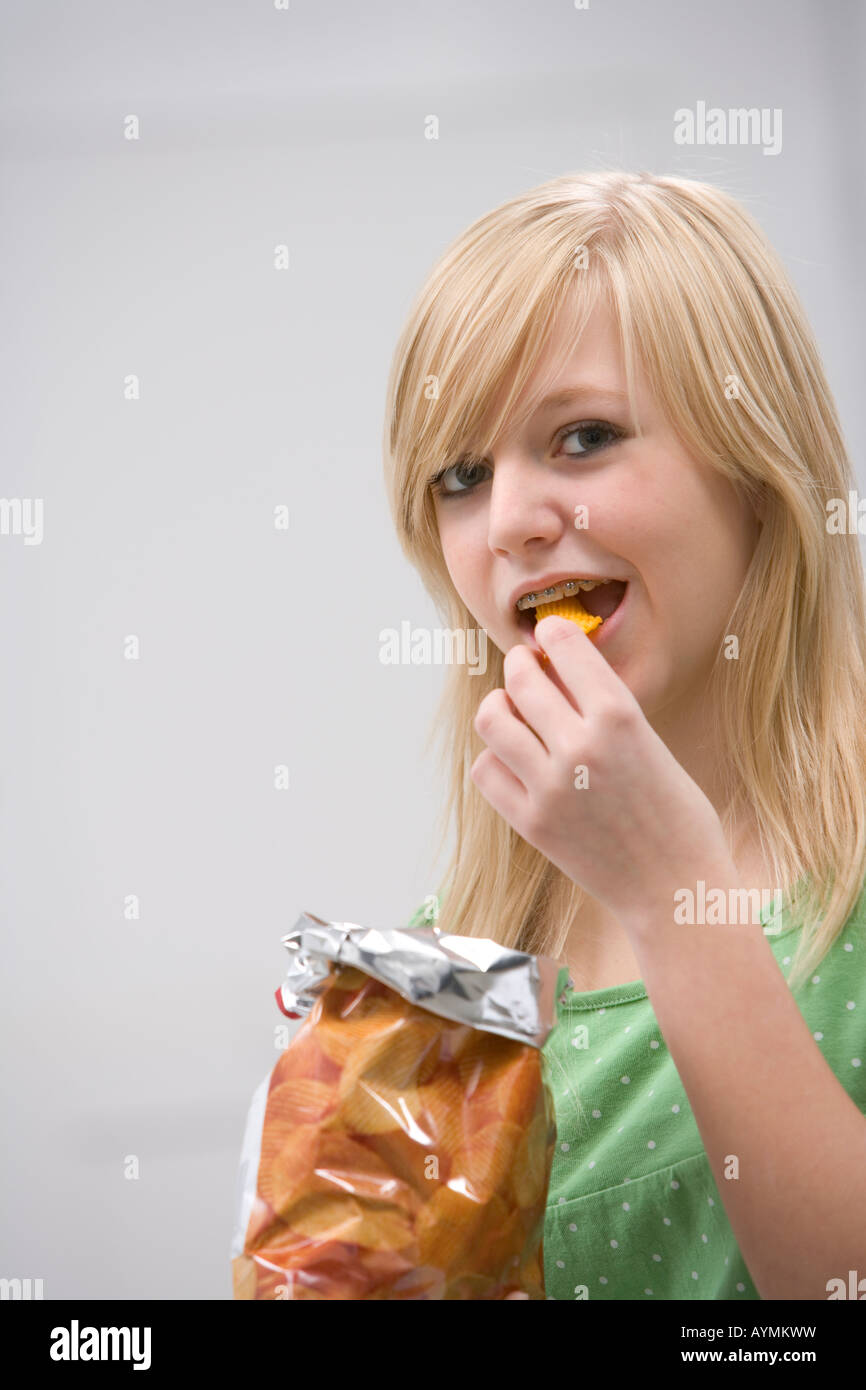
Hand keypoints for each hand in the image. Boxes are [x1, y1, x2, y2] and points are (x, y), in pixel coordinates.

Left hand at [470, 616, 734, 932]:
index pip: (565, 646)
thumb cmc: (677, 816)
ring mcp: (549, 786)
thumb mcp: (653, 744)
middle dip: (520, 664)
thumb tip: (557, 672)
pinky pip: (486, 770)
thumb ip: (606, 710)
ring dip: (499, 706)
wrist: (675, 889)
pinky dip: (495, 757)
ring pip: (492, 719)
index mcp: (620, 717)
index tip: (550, 633)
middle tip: (525, 668)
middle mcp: (580, 746)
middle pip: (521, 678)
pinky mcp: (530, 822)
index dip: (553, 632)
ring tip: (512, 711)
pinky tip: (514, 759)